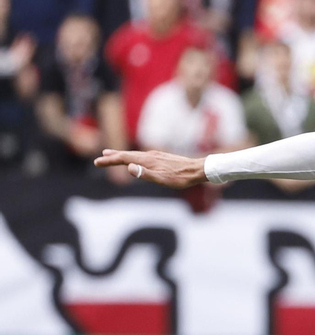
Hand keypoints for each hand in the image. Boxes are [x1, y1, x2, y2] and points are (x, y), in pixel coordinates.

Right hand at [93, 149, 208, 187]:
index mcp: (147, 160)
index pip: (123, 159)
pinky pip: (142, 156)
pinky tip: (134, 159)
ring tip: (112, 154)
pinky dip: (133, 156)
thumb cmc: (181, 178)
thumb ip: (145, 174)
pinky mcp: (161, 157)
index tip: (97, 162)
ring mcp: (155, 155)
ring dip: (121, 155)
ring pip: (134, 155)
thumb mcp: (162, 179)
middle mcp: (149, 155)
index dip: (109, 161)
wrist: (198, 169)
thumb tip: (128, 167)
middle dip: (112, 157)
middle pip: (126, 155)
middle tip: (99, 158)